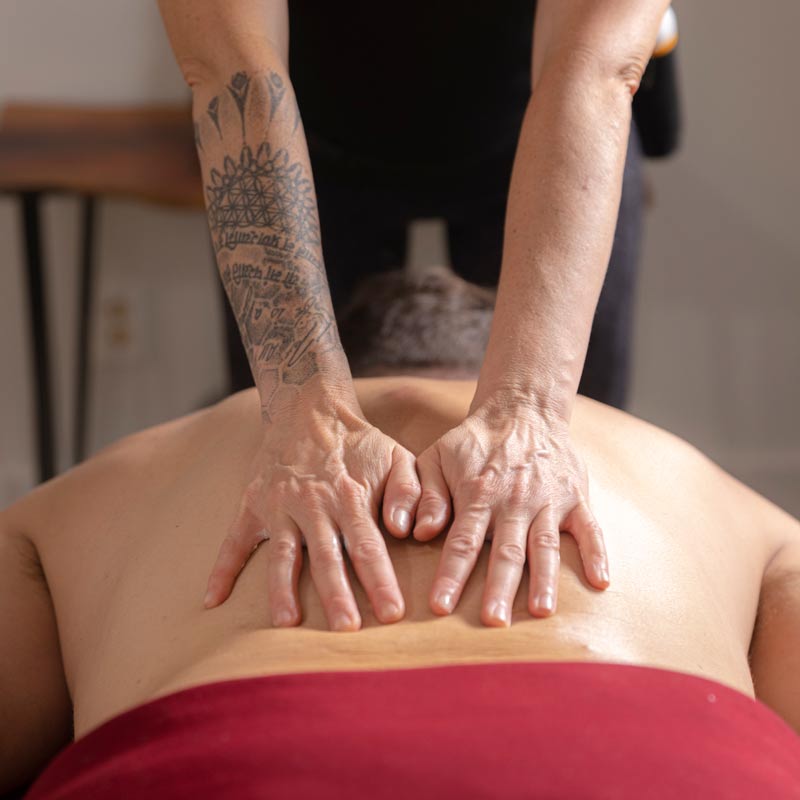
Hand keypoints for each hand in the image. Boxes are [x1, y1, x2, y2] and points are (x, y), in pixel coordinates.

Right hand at [204, 398, 420, 630]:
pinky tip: (212, 601)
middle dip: (337, 595)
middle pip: (326, 557)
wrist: (310, 410)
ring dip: (283, 590)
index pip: (368, 546)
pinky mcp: (253, 505)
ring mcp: (279, 506)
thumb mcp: (396, 457)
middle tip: (346, 631)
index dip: (380, 580)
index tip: (392, 613)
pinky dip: (222, 570)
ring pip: (282, 555)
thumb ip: (408, 492)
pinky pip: (234, 541)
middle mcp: (313, 504)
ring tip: (287, 623)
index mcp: (350, 497)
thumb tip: (406, 531)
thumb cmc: (361, 444)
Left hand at [412, 394, 608, 624]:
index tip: (441, 607)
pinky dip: (597, 554)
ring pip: (546, 545)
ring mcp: (548, 500)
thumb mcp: (436, 458)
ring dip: (544, 579)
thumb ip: (425, 495)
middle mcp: (514, 501)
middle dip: (498, 588)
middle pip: (506, 551)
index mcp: (478, 494)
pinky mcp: (575, 497)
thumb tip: (415, 532)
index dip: (451, 575)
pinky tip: (601, 583)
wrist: (522, 410)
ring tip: (541, 612)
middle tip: (493, 622)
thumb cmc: (473, 442)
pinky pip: (590, 528)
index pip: (462, 542)